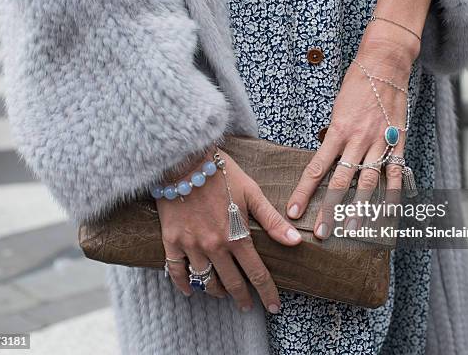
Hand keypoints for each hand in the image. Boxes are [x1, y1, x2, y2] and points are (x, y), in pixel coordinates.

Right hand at [157, 150, 301, 312]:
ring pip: (205, 280)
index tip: (273, 307)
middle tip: (246, 307)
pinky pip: (176, 271)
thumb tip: (296, 241)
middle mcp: (214, 246)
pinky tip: (190, 291)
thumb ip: (272, 220)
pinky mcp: (170, 241)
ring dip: (216, 291)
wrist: (184, 160)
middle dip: (242, 298)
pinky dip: (184, 284)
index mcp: (236, 236)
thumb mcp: (252, 193)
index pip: (256, 273)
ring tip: (223, 294)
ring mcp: (190, 245)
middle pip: (231, 283)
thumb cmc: (221, 174)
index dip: (267, 293)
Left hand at [286, 34, 414, 237]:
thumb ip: (333, 137)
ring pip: (367, 182)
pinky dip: (393, 194)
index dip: (304, 192)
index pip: (316, 169)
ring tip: (351, 230)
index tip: (293, 211)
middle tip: (321, 233)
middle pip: (340, 182)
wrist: (384, 63)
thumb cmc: (356, 84)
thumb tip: (326, 160)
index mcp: (336, 130)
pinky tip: (387, 213)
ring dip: (359, 209)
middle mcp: (357, 139)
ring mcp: (379, 141)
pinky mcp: (397, 141)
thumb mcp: (336, 109)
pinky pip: (396, 172)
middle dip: (330, 210)